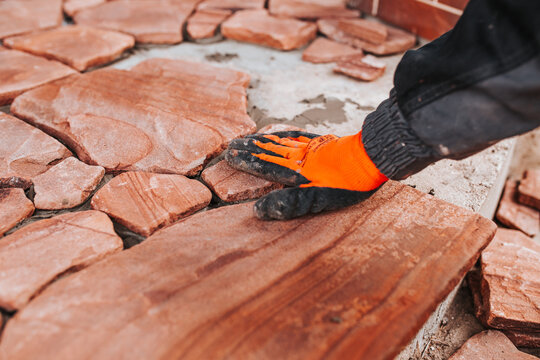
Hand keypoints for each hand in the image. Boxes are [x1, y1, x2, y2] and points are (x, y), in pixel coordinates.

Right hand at [225, 131, 387, 219]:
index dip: (247, 161)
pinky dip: (286, 133)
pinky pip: (299, 135)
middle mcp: (300, 157)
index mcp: (296, 171)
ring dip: (263, 141)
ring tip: (249, 138)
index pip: (265, 165)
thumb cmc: (348, 183)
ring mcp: (312, 147)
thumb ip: (288, 204)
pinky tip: (281, 131)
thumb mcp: (319, 199)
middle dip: (250, 149)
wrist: (372, 157)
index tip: (230, 155)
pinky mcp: (325, 142)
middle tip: (231, 144)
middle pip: (270, 151)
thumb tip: (258, 210)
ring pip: (282, 142)